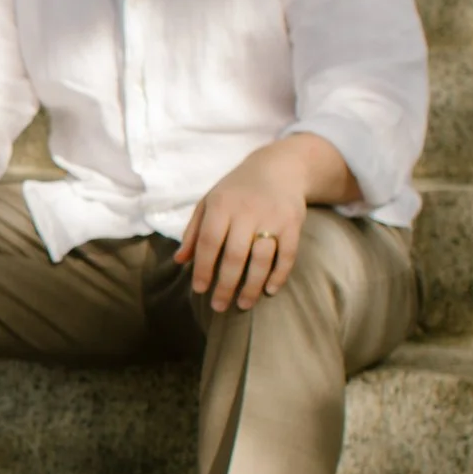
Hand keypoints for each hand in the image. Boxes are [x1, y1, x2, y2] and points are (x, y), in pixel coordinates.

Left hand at [175, 141, 312, 312]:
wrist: (280, 167)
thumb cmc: (237, 190)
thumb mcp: (210, 202)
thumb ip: (194, 231)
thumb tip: (179, 261)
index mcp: (221, 205)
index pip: (208, 242)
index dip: (203, 268)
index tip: (199, 290)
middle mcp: (247, 211)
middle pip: (234, 256)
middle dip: (225, 285)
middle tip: (218, 306)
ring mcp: (272, 217)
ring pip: (261, 259)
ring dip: (252, 286)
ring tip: (243, 304)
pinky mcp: (293, 223)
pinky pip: (287, 255)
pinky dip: (279, 275)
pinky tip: (269, 291)